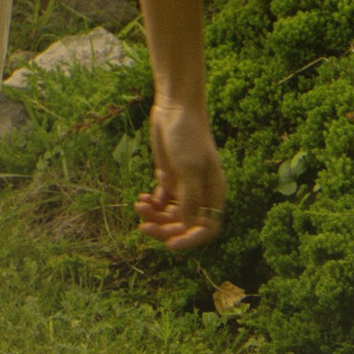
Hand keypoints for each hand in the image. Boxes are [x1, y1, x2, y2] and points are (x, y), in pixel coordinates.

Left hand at [136, 94, 225, 250]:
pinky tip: (141, 199)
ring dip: (154, 216)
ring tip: (139, 206)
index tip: (169, 245)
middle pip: (185, 224)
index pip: (207, 228)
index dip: (190, 240)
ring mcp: (184, 186)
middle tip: (142, 227)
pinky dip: (151, 204)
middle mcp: (201, 194)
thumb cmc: (187, 136)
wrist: (175, 109)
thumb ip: (189, 197)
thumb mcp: (188, 167)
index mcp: (214, 194)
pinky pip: (161, 201)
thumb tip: (187, 226)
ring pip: (170, 214)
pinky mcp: (169, 177)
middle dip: (165, 229)